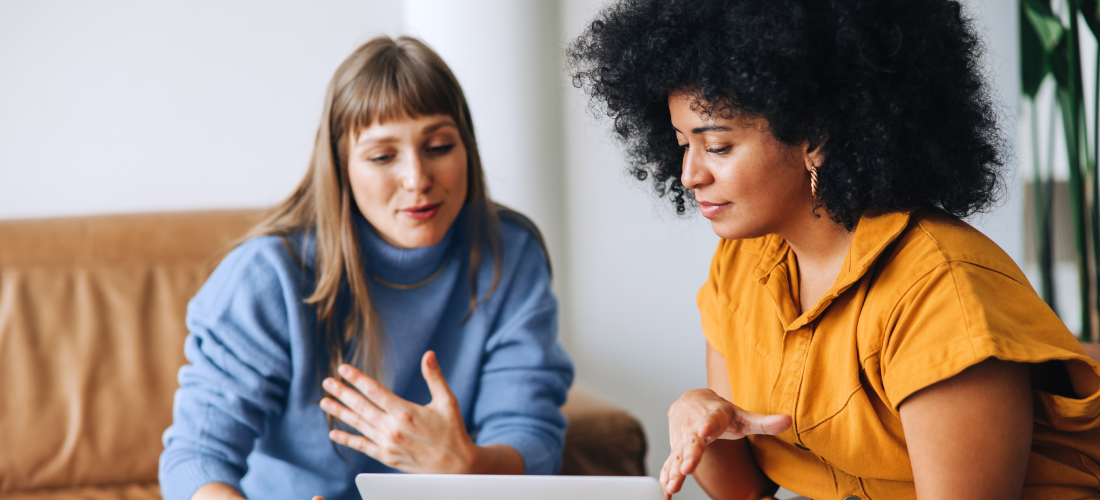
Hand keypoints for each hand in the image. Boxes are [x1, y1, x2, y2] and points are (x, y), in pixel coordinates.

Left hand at [320, 351, 478, 473]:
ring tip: (325, 402)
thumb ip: (434, 377)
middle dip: (343, 393)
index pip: (375, 391)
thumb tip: (429, 354)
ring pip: (358, 425)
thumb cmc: (453, 431)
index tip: (343, 369)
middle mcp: (393, 428)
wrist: (456, 467)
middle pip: (361, 406)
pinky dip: (347, 439)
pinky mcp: (387, 457)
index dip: (358, 379)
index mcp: (406, 412)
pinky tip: (334, 433)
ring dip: (340, 412)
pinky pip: (362, 446)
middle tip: (327, 382)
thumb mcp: (447, 401)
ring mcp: (388, 444)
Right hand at [660, 389, 791, 497]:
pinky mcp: (676, 450)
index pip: (710, 421)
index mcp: (712, 417)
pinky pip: (669, 464)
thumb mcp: (742, 415)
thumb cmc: (720, 412)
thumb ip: (764, 422)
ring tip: (673, 487)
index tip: (703, 432)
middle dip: (688, 455)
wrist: (692, 401)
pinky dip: (666, 477)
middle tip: (686, 468)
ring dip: (674, 471)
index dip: (707, 426)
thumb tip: (788, 421)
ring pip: (676, 456)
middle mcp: (693, 428)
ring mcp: (682, 440)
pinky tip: (666, 493)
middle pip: (690, 442)